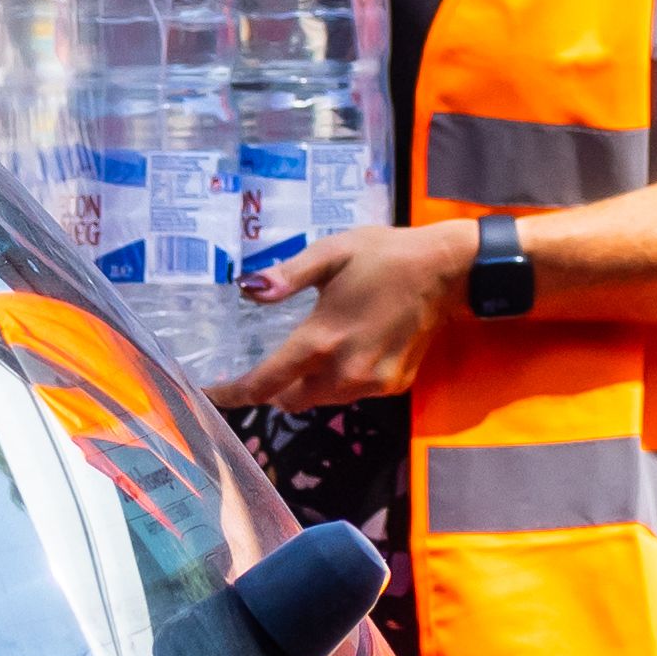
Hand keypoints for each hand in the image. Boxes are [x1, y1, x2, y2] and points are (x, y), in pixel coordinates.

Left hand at [222, 217, 463, 410]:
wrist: (446, 271)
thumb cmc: (384, 255)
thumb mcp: (330, 254)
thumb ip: (286, 277)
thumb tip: (247, 290)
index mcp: (321, 339)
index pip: (264, 383)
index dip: (233, 393)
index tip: (210, 394)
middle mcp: (344, 371)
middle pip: (291, 400)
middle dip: (275, 388)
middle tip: (271, 364)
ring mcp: (372, 383)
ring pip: (322, 400)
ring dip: (308, 385)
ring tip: (313, 352)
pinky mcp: (393, 386)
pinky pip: (352, 393)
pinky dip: (342, 381)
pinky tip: (352, 349)